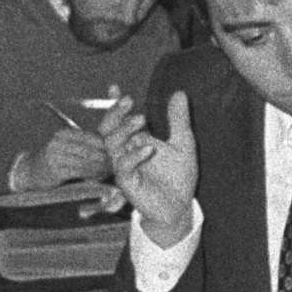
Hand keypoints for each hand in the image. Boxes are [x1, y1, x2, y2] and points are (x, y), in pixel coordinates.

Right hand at [12, 126, 115, 191]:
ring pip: (87, 162)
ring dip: (101, 169)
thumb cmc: (54, 160)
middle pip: (91, 150)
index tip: (119, 154)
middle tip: (117, 166)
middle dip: (106, 159)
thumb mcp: (67, 147)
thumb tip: (113, 145)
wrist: (29, 172)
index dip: (108, 146)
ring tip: (109, 172)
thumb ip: (86, 145)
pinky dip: (90, 176)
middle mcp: (59, 142)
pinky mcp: (54, 170)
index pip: (93, 138)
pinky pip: (79, 172)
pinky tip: (97, 179)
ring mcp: (55, 155)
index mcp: (64, 133)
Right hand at [103, 90, 199, 242]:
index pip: (119, 119)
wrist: (181, 204)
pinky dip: (134, 156)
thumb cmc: (178, 176)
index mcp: (135, 140)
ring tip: (142, 119)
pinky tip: (150, 148)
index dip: (115, 104)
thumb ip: (178, 119)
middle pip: (108, 129)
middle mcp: (125, 152)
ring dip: (125, 131)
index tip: (115, 87)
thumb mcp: (183, 142)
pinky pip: (124, 168)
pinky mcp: (128, 183)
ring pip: (112, 146)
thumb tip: (179, 93)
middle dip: (116, 114)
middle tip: (130, 101)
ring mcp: (124, 167)